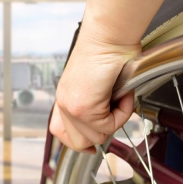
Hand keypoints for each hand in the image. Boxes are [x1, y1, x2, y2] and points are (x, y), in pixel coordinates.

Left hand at [49, 29, 140, 152]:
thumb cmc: (108, 51)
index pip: (60, 131)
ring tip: (120, 97)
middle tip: (115, 113)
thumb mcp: (96, 83)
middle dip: (101, 133)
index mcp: (66, 97)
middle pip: (78, 142)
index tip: (89, 148)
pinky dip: (123, 112)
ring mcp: (71, 106)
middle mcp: (64, 102)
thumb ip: (96, 103)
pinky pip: (109, 126)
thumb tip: (107, 120)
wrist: (108, 35)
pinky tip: (123, 93)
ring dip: (115, 120)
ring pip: (96, 137)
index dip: (77, 142)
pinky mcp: (83, 107)